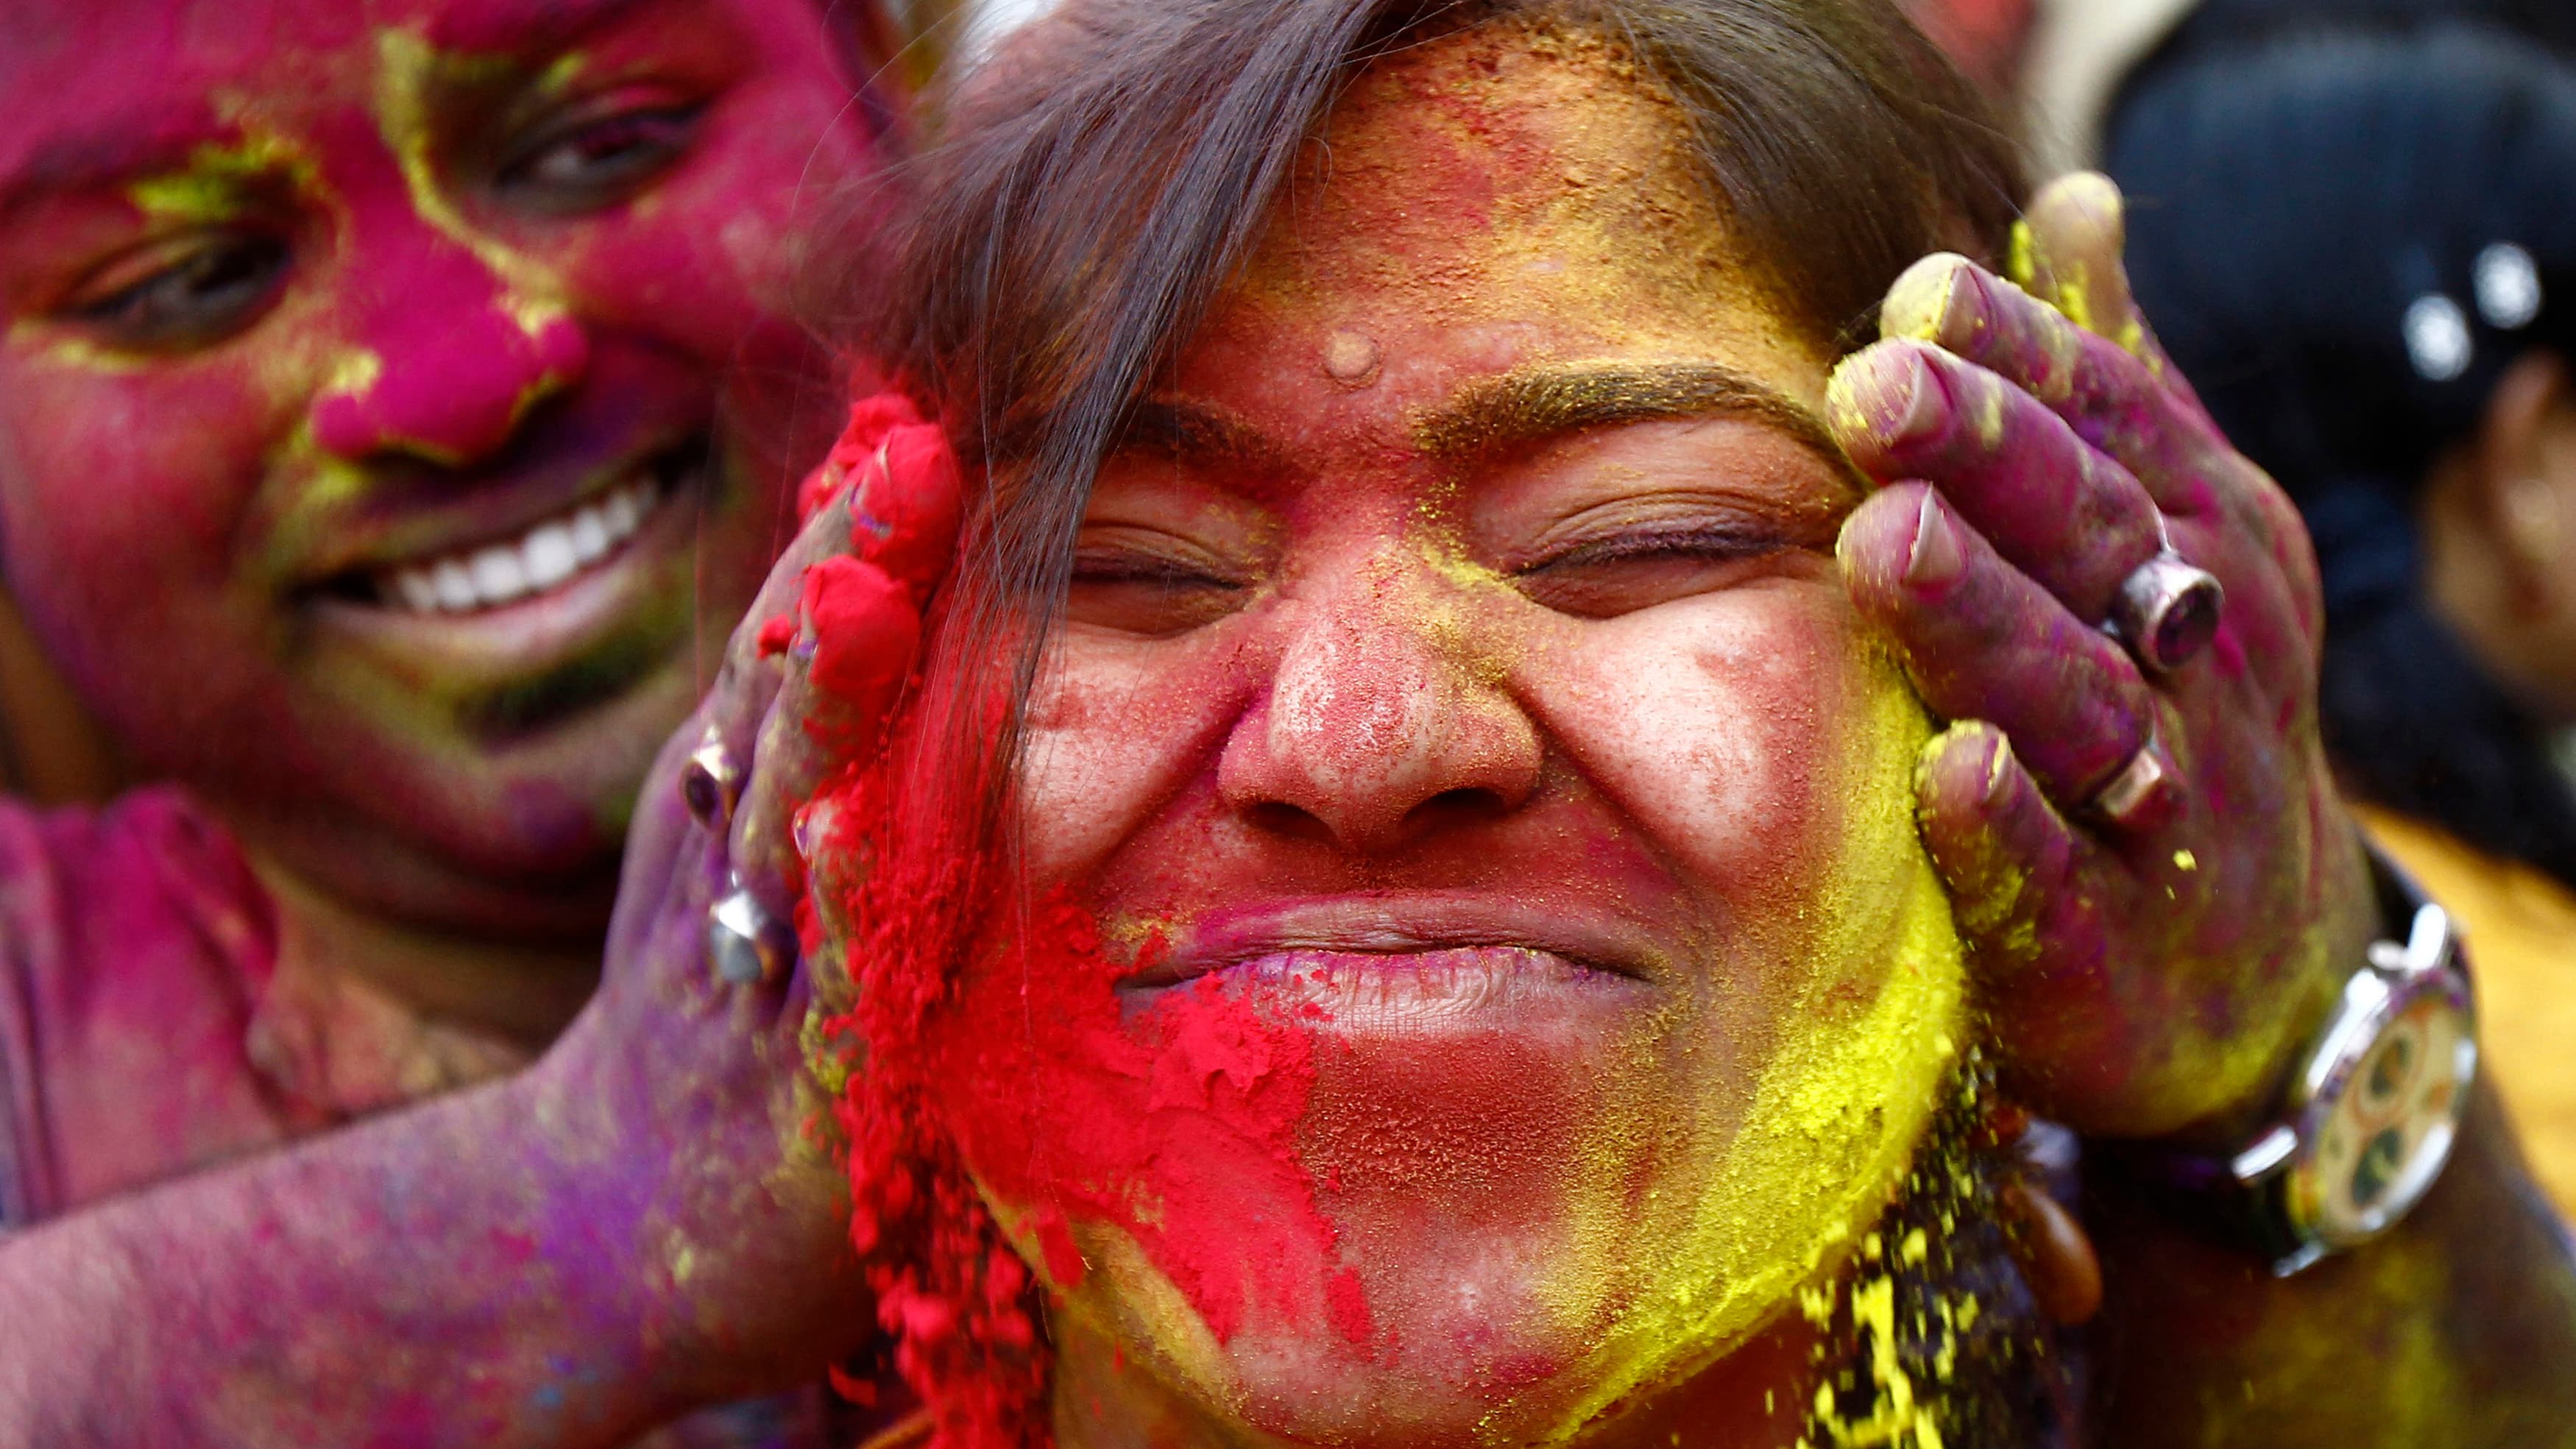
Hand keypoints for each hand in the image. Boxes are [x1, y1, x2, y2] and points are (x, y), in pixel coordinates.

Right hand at [517, 394, 958, 1403]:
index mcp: (731, 804)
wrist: (610, 1231)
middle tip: (915, 452)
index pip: (783, 644)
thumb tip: (862, 566)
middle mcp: (735, 866)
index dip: (842, 532)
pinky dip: (834, 910)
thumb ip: (796, 721)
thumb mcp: (738, 855)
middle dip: (847, 572)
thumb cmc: (711, 1019)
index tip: (906, 418)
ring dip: (832, 710)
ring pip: (788, 820)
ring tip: (870, 598)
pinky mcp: (801, 1090)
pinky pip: (824, 988)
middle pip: (783, 700)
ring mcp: (755, 971)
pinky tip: (850, 833)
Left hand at [1827, 173, 2376, 1142]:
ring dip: (1983, 623)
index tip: (1920, 293)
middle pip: (2091, 544)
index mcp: (2201, 541)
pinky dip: (2006, 829)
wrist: (2258, 971)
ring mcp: (2163, 806)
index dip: (2023, 359)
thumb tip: (2071, 196)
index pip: (2113, 426)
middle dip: (1987, 463)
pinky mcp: (2105, 944)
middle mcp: (2196, 657)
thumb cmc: (2175, 706)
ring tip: (1885, 543)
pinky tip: (1944, 770)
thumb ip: (2111, 380)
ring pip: (2075, 702)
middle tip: (1876, 387)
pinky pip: (2056, 881)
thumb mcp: (2173, 534)